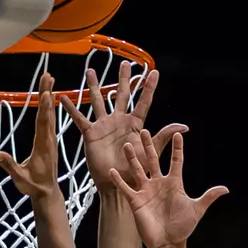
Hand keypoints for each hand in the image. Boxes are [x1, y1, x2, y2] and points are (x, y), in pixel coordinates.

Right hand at [0, 72, 60, 200]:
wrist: (47, 192)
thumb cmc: (33, 186)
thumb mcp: (20, 178)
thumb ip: (9, 166)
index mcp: (42, 147)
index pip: (42, 124)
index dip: (44, 108)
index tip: (46, 92)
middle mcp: (49, 140)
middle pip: (47, 113)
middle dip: (47, 93)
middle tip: (48, 76)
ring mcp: (50, 140)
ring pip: (50, 114)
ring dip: (49, 96)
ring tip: (49, 80)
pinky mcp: (50, 141)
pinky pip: (49, 120)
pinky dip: (49, 107)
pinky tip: (49, 98)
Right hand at [60, 62, 186, 188]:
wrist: (116, 183)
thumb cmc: (135, 170)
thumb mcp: (151, 151)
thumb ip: (164, 135)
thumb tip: (184, 127)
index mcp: (135, 124)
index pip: (143, 101)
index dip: (149, 87)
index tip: (154, 72)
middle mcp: (119, 121)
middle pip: (121, 95)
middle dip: (123, 79)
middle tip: (125, 64)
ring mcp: (104, 126)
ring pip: (98, 101)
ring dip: (94, 87)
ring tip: (91, 72)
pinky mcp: (91, 134)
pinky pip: (80, 119)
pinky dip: (71, 109)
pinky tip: (63, 98)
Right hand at [109, 131, 227, 247]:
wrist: (168, 244)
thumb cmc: (183, 227)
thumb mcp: (197, 209)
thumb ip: (208, 197)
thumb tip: (225, 189)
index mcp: (174, 183)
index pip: (176, 161)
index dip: (177, 148)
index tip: (178, 134)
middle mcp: (159, 184)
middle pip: (153, 160)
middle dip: (149, 146)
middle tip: (144, 131)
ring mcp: (146, 192)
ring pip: (138, 171)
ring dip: (132, 159)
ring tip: (127, 145)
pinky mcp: (136, 201)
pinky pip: (126, 188)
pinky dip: (119, 180)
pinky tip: (112, 170)